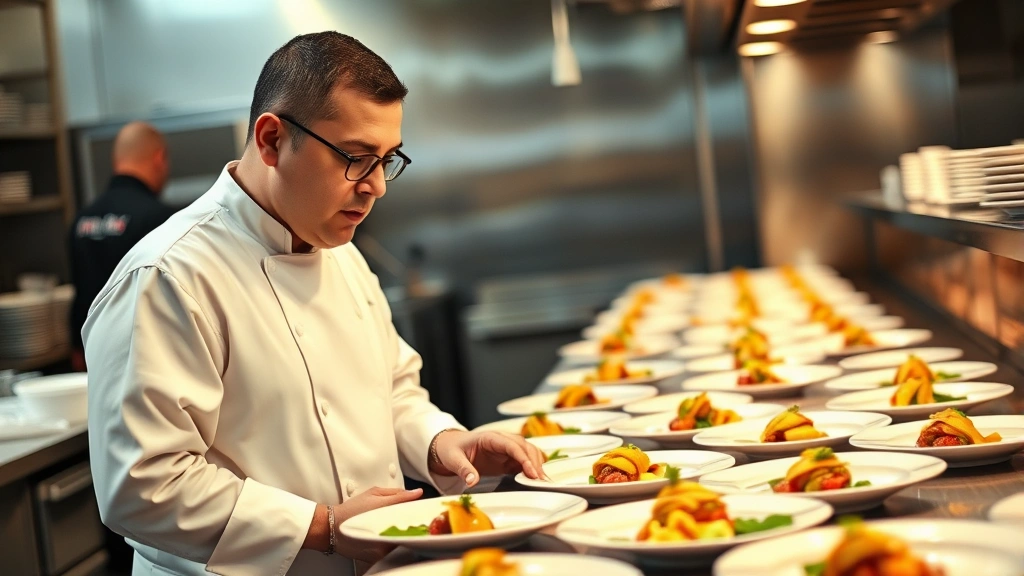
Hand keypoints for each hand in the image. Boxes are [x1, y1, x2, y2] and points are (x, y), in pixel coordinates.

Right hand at [305, 487, 422, 562]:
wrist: (330, 528)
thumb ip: (396, 493)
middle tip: (417, 522)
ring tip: (404, 530)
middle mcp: (385, 530)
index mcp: (386, 511)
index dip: (421, 511)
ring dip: (406, 535)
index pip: (411, 511)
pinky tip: (393, 538)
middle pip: (410, 529)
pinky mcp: (378, 557)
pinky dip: (396, 544)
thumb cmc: (351, 509)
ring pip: (403, 541)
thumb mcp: (373, 493)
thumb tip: (416, 493)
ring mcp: (382, 546)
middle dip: (415, 525)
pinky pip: (394, 550)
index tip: (426, 510)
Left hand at [431, 430, 545, 487]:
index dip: (524, 458)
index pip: (512, 445)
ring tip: (541, 481)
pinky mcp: (505, 459)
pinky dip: (530, 469)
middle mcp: (501, 441)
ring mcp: (504, 449)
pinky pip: (522, 462)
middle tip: (540, 480)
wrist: (448, 447)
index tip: (532, 472)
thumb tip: (472, 481)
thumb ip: (464, 469)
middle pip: (524, 447)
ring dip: (536, 464)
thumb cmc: (451, 449)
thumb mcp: (453, 459)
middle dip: (534, 462)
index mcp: (490, 437)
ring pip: (527, 452)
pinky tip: (534, 480)